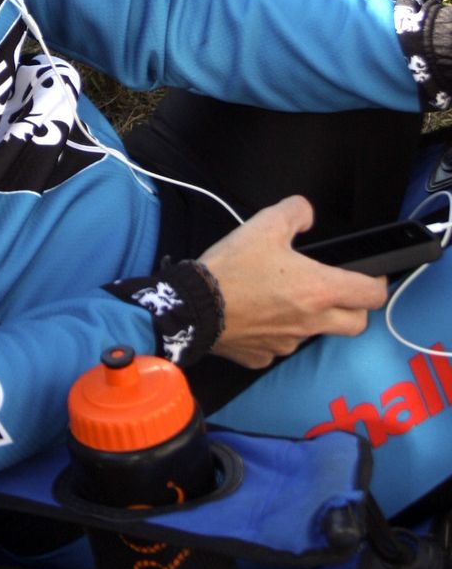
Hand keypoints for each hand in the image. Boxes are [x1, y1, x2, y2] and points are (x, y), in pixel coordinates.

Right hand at [200, 195, 387, 368]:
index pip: (372, 295)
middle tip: (335, 290)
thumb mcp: (264, 224)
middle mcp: (311, 322)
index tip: (367, 274)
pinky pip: (280, 345)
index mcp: (319, 290)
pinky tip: (256, 315)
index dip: (377, 282)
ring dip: (311, 319)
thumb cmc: (232, 269)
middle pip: (356, 324)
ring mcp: (288, 344)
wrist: (193, 307)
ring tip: (283, 298)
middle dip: (354, 308)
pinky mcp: (263, 356)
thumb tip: (306, 214)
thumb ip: (295, 212)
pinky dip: (276, 331)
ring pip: (315, 334)